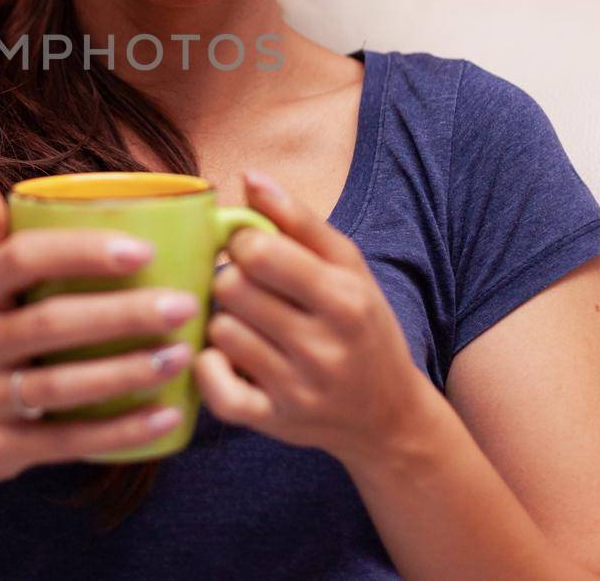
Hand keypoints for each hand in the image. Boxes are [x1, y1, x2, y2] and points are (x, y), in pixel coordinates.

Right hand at [0, 174, 200, 492]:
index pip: (21, 259)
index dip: (82, 252)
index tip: (146, 251)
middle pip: (50, 323)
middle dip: (123, 314)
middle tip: (185, 306)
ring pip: (61, 387)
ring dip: (127, 372)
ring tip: (182, 356)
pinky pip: (65, 441)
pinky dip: (119, 433)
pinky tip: (166, 416)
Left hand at [194, 169, 436, 468]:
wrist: (389, 416)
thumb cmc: (363, 327)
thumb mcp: (348, 267)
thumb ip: (298, 219)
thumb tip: (249, 177)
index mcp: (345, 299)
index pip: (258, 250)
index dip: (243, 242)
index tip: (253, 251)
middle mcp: (323, 347)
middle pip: (231, 288)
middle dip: (232, 280)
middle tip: (250, 290)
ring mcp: (297, 390)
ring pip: (219, 331)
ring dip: (225, 322)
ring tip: (249, 325)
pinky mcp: (273, 421)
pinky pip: (214, 387)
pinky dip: (210, 367)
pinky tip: (228, 359)